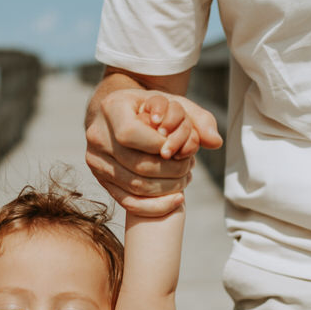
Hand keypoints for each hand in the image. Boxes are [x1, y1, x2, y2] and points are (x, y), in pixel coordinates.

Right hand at [86, 87, 221, 216]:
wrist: (119, 115)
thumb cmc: (150, 107)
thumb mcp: (173, 102)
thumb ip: (198, 118)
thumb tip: (215, 142)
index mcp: (111, 108)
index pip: (130, 133)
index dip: (157, 145)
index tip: (176, 147)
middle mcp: (97, 135)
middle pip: (135, 164)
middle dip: (169, 171)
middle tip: (189, 168)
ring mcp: (95, 160)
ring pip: (133, 185)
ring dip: (166, 189)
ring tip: (184, 181)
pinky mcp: (100, 180)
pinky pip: (126, 201)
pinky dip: (154, 206)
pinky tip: (176, 201)